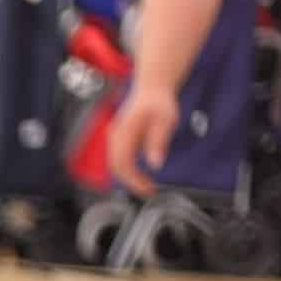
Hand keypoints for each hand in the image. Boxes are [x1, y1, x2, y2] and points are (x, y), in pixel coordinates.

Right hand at [108, 82, 179, 196]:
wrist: (150, 89)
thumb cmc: (159, 103)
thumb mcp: (166, 120)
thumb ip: (158, 141)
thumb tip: (155, 164)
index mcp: (126, 131)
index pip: (123, 162)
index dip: (134, 179)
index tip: (148, 189)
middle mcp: (115, 136)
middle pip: (116, 167)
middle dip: (130, 182)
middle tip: (147, 191)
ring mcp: (114, 138)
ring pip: (114, 165)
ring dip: (128, 178)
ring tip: (144, 185)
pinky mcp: (117, 140)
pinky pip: (117, 160)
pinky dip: (126, 171)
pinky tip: (139, 175)